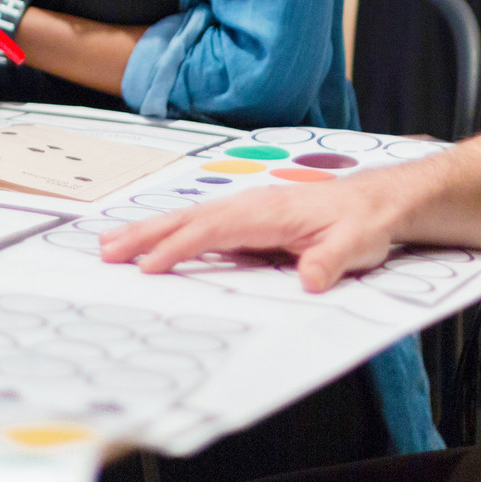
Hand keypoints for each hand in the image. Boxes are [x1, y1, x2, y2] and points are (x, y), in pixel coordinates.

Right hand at [101, 169, 408, 292]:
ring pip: (188, 220)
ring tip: (110, 245)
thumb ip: (331, 260)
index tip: (149, 266)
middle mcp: (248, 205)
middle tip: (106, 251)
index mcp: (266, 211)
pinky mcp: (246, 220)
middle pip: (188, 219)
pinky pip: (200, 226)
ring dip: (148, 231)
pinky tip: (151, 243)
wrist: (375, 203)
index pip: (212, 230)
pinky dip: (169, 232)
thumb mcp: (356, 244)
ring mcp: (244, 210)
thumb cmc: (362, 222)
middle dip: (145, 234)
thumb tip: (309, 278)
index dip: (179, 248)